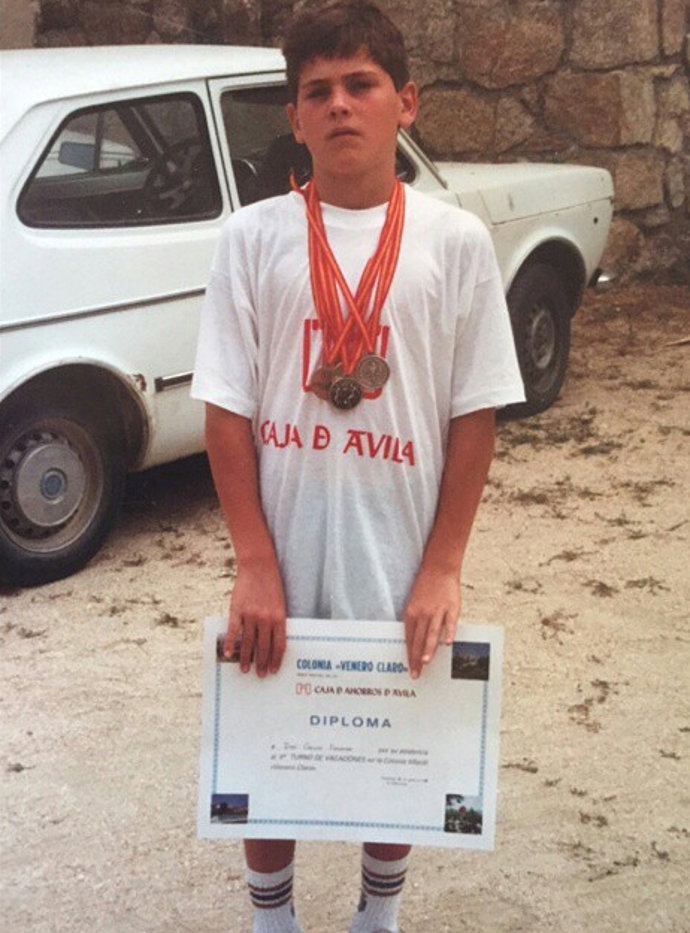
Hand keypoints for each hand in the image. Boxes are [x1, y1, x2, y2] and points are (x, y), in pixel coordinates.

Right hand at [225, 557, 286, 676]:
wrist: (258, 566)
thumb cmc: (272, 585)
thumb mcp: (280, 603)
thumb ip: (276, 621)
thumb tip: (272, 642)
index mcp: (279, 617)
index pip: (279, 645)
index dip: (276, 660)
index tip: (273, 670)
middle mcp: (266, 618)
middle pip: (263, 647)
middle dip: (262, 663)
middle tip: (260, 675)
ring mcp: (250, 615)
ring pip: (248, 643)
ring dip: (246, 658)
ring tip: (245, 670)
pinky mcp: (237, 610)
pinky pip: (233, 631)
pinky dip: (230, 644)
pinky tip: (228, 654)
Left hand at [404, 566, 460, 678]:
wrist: (438, 569)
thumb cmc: (425, 588)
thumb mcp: (413, 604)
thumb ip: (414, 622)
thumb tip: (413, 642)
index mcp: (411, 613)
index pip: (409, 639)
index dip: (409, 655)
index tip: (410, 669)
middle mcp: (422, 613)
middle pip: (418, 639)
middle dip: (416, 658)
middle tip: (416, 674)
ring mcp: (437, 611)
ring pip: (432, 633)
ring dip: (428, 648)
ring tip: (425, 662)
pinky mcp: (451, 607)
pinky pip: (450, 622)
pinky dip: (448, 632)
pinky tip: (447, 643)